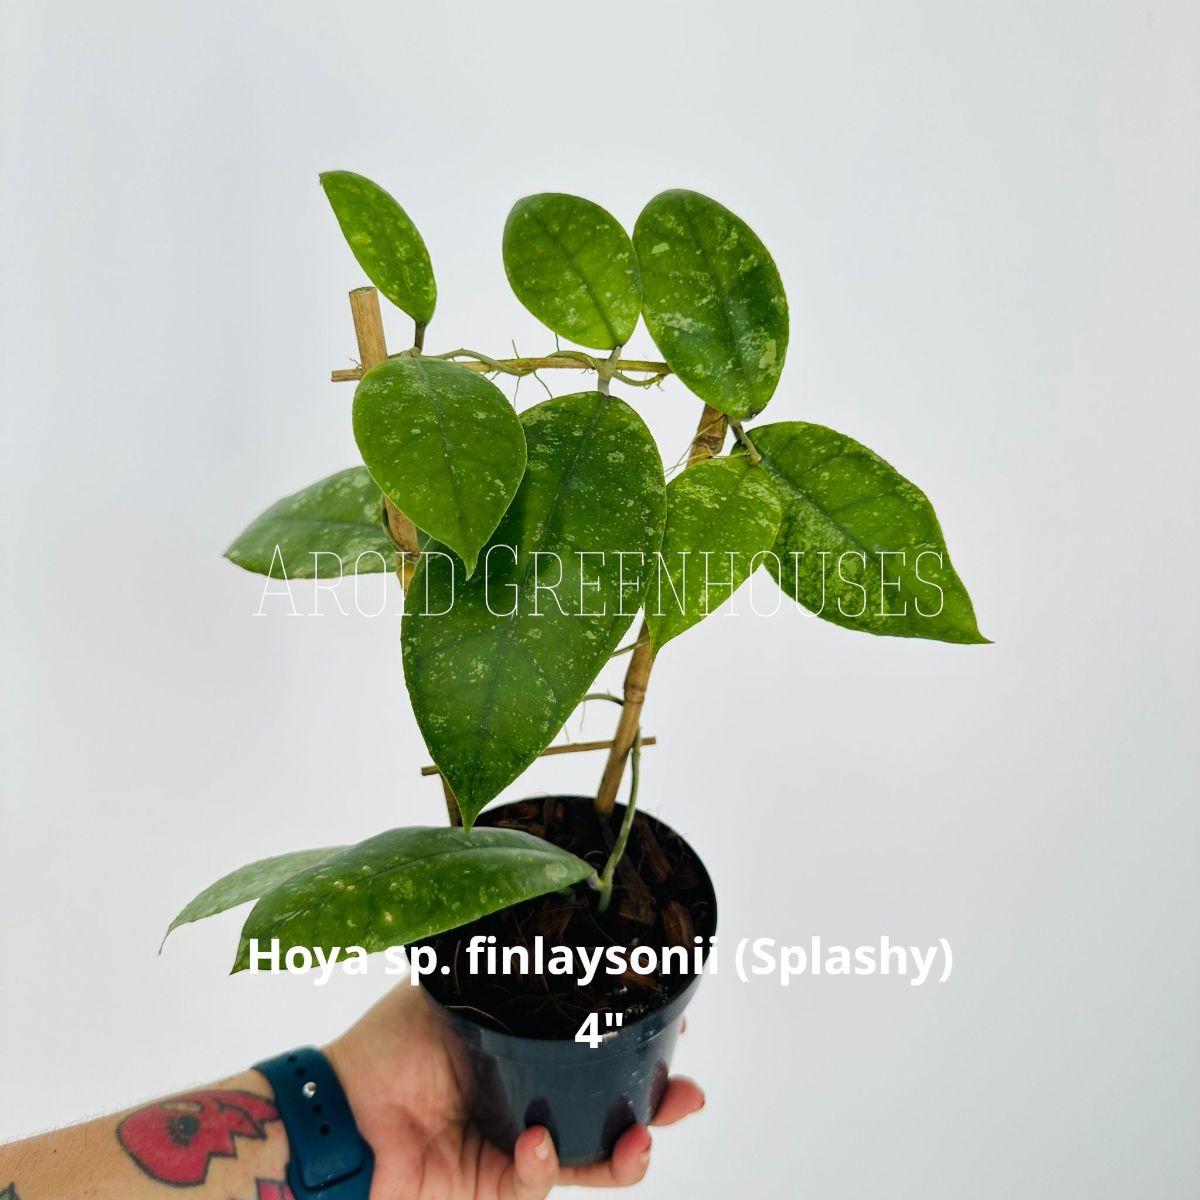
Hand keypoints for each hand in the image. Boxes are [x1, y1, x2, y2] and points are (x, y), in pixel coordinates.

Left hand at [325, 984, 703, 1199]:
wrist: (340, 1112)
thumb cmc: (389, 1043)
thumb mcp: (451, 986)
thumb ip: (495, 960)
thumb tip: (543, 904)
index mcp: (524, 1045)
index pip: (592, 1042)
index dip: (635, 1037)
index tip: (675, 1017)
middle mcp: (530, 1092)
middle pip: (609, 1101)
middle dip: (658, 1102)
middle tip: (689, 1093)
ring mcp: (519, 1142)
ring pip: (593, 1153)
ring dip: (629, 1150)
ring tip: (647, 1136)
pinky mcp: (499, 1185)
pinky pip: (538, 1180)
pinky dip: (545, 1165)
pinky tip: (538, 1144)